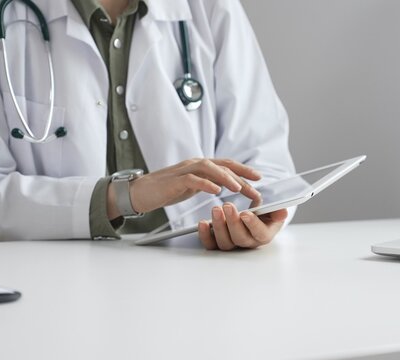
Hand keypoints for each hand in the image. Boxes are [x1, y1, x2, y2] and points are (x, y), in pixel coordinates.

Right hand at [107, 158, 261, 218]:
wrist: (140, 192)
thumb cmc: (165, 190)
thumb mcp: (191, 186)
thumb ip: (205, 182)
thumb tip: (222, 185)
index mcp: (200, 166)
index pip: (226, 165)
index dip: (243, 170)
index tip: (258, 178)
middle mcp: (194, 164)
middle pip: (222, 166)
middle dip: (241, 176)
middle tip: (256, 187)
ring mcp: (184, 170)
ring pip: (210, 168)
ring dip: (226, 177)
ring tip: (239, 188)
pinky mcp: (175, 180)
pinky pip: (193, 179)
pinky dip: (206, 183)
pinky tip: (216, 190)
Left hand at [197, 202, 288, 250]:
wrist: (255, 219)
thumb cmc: (265, 214)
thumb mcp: (274, 211)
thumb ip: (277, 211)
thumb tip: (282, 212)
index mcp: (263, 235)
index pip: (259, 233)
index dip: (252, 224)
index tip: (246, 213)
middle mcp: (248, 243)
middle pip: (240, 239)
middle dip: (232, 222)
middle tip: (227, 205)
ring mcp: (232, 244)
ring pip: (224, 243)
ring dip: (218, 226)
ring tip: (215, 209)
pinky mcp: (218, 243)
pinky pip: (211, 244)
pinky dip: (205, 235)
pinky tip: (201, 223)